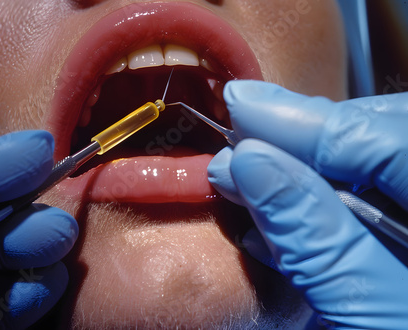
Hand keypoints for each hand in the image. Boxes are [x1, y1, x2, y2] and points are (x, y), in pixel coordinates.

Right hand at [208, 80, 407, 328]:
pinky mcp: (399, 232)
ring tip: (253, 175)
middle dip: (312, 131)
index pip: (393, 142)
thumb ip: (312, 240)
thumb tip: (249, 166)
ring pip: (383, 151)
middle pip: (392, 131)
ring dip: (310, 162)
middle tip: (247, 137)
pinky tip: (282, 209)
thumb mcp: (367, 318)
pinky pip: (381, 187)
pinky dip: (327, 193)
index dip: (312, 121)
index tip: (243, 107)